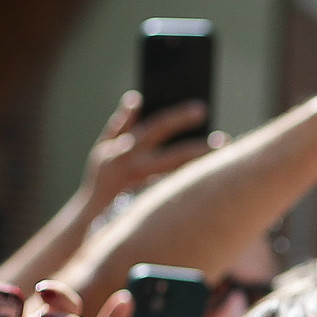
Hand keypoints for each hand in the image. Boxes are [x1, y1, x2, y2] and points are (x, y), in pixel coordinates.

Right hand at [82, 90, 220, 205]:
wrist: (92, 218)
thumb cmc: (102, 180)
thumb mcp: (104, 149)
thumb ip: (120, 124)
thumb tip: (135, 99)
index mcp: (125, 147)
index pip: (159, 126)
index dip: (181, 117)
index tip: (202, 110)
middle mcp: (136, 167)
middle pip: (176, 154)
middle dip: (201, 146)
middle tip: (224, 139)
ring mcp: (145, 189)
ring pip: (181, 177)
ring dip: (203, 168)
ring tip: (224, 160)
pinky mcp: (150, 207)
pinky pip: (177, 196)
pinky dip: (194, 188)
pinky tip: (211, 183)